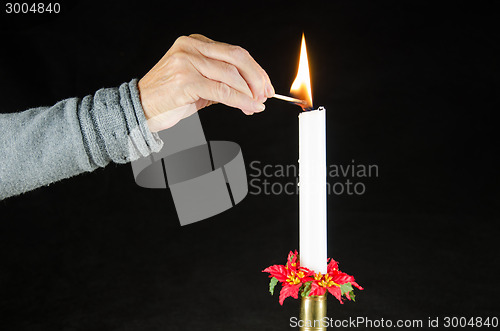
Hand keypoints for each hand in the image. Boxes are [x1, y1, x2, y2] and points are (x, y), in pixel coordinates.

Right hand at [138, 34, 274, 131]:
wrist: (138, 109)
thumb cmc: (167, 98)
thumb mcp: (196, 83)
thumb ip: (220, 81)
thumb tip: (250, 91)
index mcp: (194, 42)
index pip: (234, 52)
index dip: (255, 69)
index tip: (266, 84)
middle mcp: (190, 47)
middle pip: (236, 57)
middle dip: (257, 77)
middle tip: (266, 94)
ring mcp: (187, 62)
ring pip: (231, 75)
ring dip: (250, 93)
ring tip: (257, 105)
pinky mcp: (185, 81)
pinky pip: (222, 91)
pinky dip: (240, 100)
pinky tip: (249, 107)